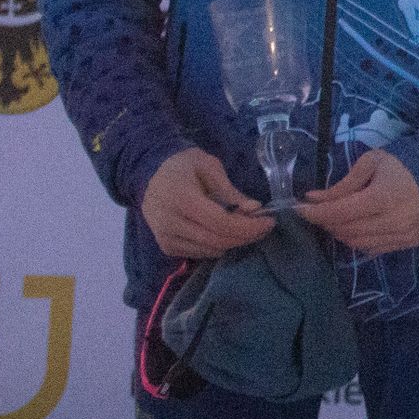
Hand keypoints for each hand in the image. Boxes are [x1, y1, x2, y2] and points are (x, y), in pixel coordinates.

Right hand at [139, 148, 273, 259]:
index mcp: (182, 199)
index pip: (220, 223)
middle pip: (217, 240)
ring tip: (250, 228)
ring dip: (234, 243)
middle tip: (265, 227)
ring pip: (209, 250)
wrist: (148, 174)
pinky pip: (198, 253)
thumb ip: (230, 190)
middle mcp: (170, 223)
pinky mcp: (166, 246)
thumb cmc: (183, 165)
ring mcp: (166, 238)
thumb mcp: (209, 166)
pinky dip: (218, 246)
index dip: (248, 226)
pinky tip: (228, 233)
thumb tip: (254, 209)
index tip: (270, 222)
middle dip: (246, 236)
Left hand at [297, 148, 418, 253]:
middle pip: (346, 229)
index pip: (340, 212)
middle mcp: (394, 220)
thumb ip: (342, 184)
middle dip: (327, 221)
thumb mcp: (371, 163)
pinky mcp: (408, 242)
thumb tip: (312, 199)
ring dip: (341, 232)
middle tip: (319, 211)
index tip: (298, 210)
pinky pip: (372, 248)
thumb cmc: (401, 165)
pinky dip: (358, 239)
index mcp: (385, 196)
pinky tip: (358, 226)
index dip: (316, 213)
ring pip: (356, 243)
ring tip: (338, 218)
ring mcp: (403, 234)